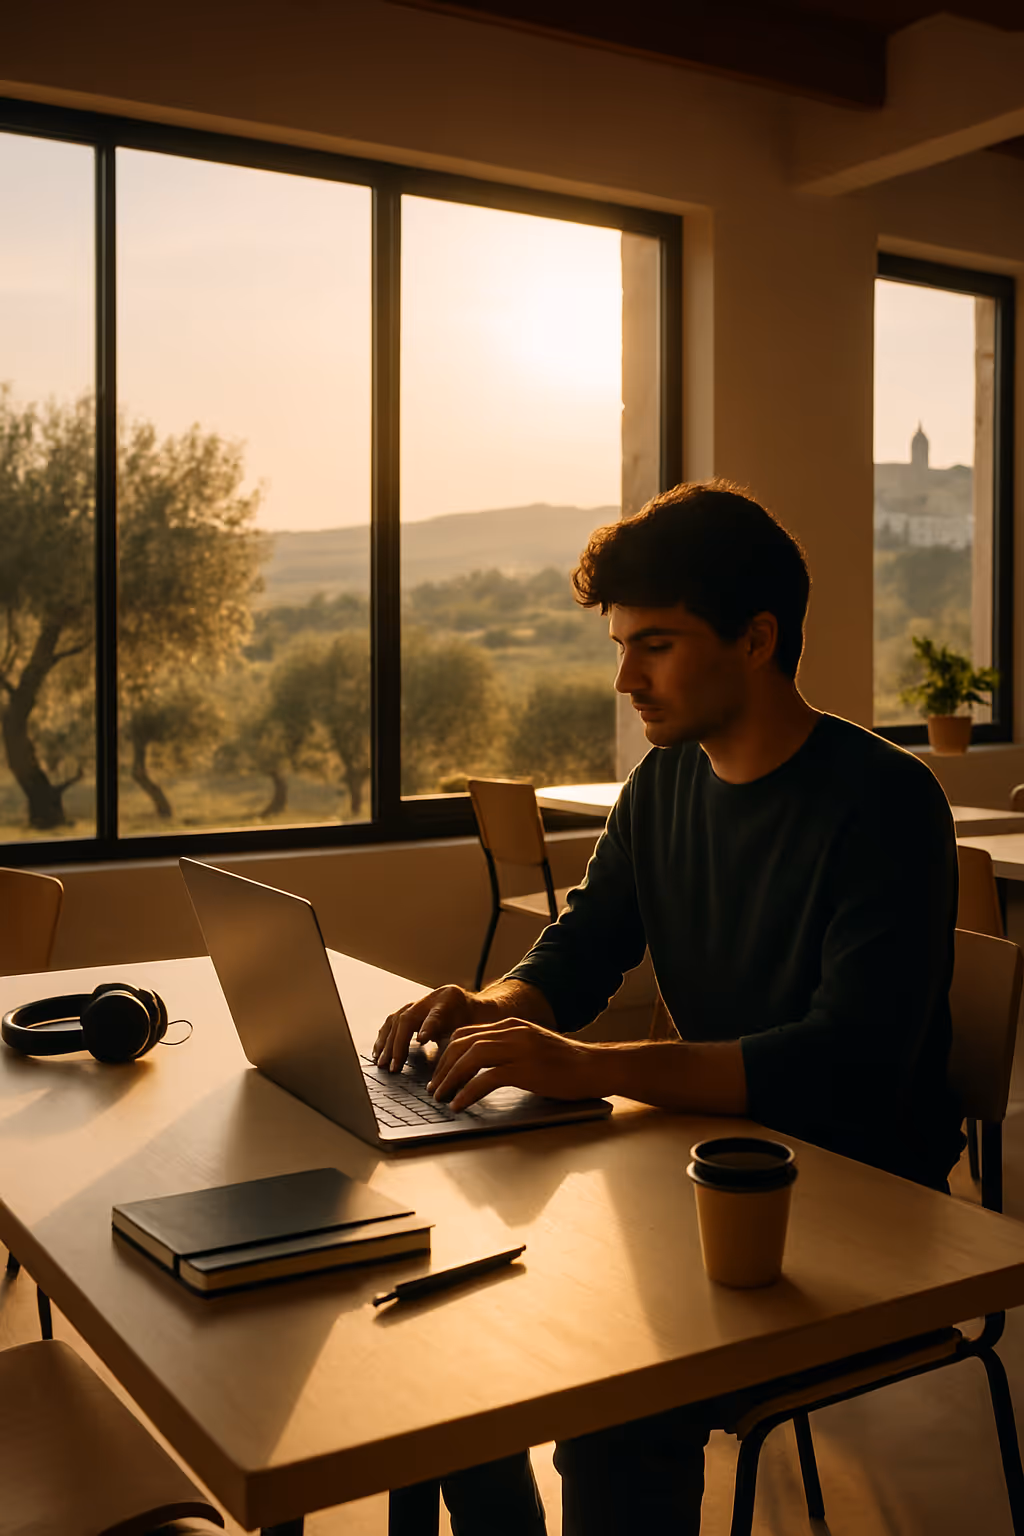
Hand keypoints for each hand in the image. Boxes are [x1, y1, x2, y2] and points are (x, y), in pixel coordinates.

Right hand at [372, 984, 476, 1071]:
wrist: (472, 1006)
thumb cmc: (473, 1021)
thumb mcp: (471, 1029)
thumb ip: (460, 1040)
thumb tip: (448, 1064)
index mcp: (449, 1001)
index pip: (435, 1014)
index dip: (428, 1026)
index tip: (422, 1039)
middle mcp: (430, 999)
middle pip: (407, 1019)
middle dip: (398, 1044)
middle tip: (393, 1066)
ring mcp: (418, 1003)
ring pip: (395, 1020)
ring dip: (386, 1043)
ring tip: (382, 1062)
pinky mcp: (410, 1010)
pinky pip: (392, 1022)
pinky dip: (384, 1038)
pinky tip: (378, 1052)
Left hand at [427, 1019, 598, 1110]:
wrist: (596, 1067)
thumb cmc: (566, 1064)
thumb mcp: (532, 1047)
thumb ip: (509, 1049)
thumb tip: (481, 1067)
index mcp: (511, 1025)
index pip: (466, 1033)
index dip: (447, 1053)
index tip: (439, 1072)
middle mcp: (512, 1032)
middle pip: (463, 1044)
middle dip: (443, 1067)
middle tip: (434, 1088)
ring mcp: (519, 1049)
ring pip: (471, 1058)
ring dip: (450, 1079)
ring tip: (441, 1098)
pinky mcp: (526, 1069)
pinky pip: (487, 1078)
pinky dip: (468, 1092)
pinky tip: (460, 1104)